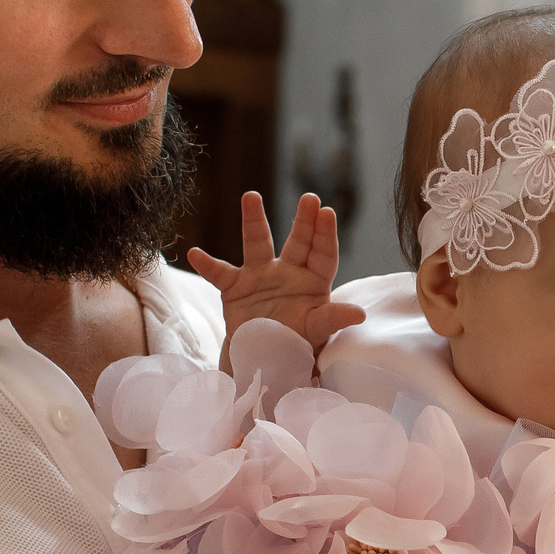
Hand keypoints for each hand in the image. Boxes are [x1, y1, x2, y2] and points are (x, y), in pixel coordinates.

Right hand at [187, 192, 367, 351]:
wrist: (262, 357)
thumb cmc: (295, 342)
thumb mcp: (315, 332)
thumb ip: (332, 320)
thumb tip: (359, 314)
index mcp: (313, 282)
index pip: (323, 255)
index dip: (325, 235)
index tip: (327, 213)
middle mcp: (288, 272)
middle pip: (298, 242)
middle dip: (304, 220)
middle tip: (310, 198)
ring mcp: (260, 276)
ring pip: (258, 243)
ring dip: (254, 221)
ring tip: (251, 196)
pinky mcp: (235, 287)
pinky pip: (220, 274)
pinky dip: (208, 265)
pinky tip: (195, 253)